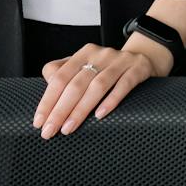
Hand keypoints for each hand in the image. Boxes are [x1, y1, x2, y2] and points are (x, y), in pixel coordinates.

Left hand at [34, 41, 169, 138]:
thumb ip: (62, 73)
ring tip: (69, 128)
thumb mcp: (85, 67)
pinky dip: (111, 100)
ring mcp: (121, 61)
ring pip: (97, 85)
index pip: (59, 77)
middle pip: (76, 84)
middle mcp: (101, 54)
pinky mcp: (138, 68)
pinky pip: (124, 85)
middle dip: (60, 110)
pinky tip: (100, 115)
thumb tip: (46, 87)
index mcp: (84, 54)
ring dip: (81, 109)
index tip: (39, 122)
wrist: (145, 58)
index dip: (47, 100)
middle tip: (50, 131)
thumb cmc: (108, 69)